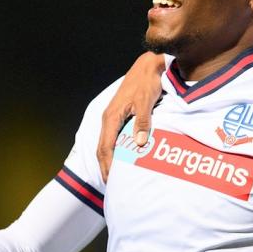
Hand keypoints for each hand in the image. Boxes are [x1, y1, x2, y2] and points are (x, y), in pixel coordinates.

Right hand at [96, 52, 165, 180]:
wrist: (149, 66)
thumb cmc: (147, 82)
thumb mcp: (146, 101)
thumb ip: (142, 121)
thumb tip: (138, 143)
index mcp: (111, 117)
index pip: (105, 148)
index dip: (108, 166)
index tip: (111, 181)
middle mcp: (109, 118)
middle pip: (103, 148)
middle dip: (106, 167)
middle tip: (112, 185)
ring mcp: (114, 117)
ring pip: (107, 143)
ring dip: (110, 160)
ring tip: (116, 176)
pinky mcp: (121, 115)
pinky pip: (114, 137)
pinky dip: (116, 150)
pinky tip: (123, 157)